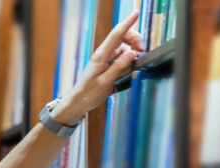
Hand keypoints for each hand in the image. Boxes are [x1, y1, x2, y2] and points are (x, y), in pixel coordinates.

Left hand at [53, 10, 145, 125]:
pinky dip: (128, 58)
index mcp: (101, 56)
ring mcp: (105, 59)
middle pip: (121, 37)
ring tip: (137, 60)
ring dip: (132, 50)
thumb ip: (119, 66)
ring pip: (123, 47)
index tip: (136, 13)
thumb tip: (132, 53)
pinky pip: (120, 57)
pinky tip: (130, 66)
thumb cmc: (89, 94)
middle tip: (141, 50)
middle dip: (134, 39)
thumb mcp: (106, 82)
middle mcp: (103, 54)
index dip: (127, 23)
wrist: (78, 102)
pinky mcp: (107, 65)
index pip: (116, 34)